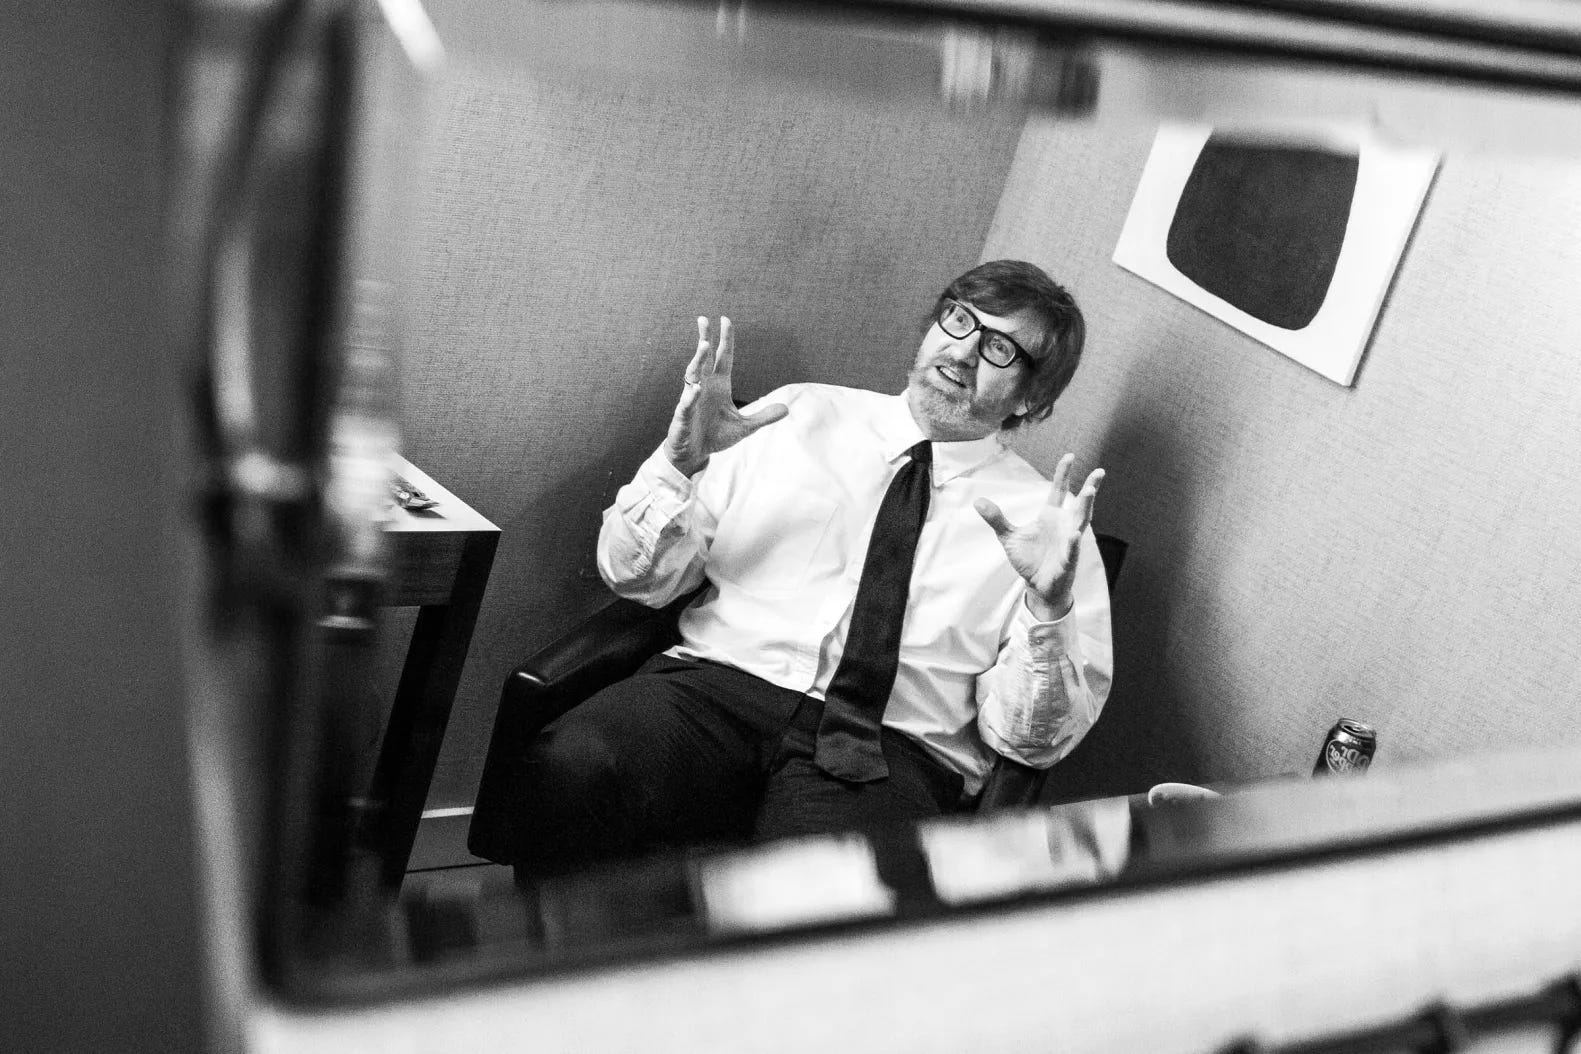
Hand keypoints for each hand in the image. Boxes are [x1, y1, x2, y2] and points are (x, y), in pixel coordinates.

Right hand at [662, 316, 786, 475]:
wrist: (695, 454)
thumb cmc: (716, 436)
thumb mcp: (745, 427)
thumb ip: (764, 417)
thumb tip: (786, 409)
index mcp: (719, 385)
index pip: (723, 357)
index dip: (725, 339)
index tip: (725, 319)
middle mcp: (704, 387)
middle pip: (704, 358)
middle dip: (705, 339)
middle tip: (704, 319)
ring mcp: (692, 399)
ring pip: (693, 375)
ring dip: (698, 360)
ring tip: (704, 345)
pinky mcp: (683, 416)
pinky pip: (686, 403)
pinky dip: (690, 396)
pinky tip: (695, 389)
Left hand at [974, 453, 1104, 620]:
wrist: (1036, 586)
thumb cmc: (1029, 559)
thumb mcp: (1008, 537)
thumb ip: (996, 519)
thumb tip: (977, 501)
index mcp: (1051, 516)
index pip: (1059, 491)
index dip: (1064, 474)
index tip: (1069, 456)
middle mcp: (1064, 527)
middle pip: (1080, 504)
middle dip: (1090, 488)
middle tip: (1099, 472)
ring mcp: (1068, 544)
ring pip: (1081, 523)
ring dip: (1086, 508)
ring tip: (1090, 491)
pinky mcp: (1066, 562)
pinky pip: (1071, 551)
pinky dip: (1073, 544)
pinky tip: (1075, 535)